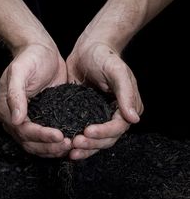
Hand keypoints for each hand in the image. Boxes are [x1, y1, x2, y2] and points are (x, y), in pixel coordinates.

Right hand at [0, 43, 71, 156]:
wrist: (43, 50)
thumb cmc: (30, 57)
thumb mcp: (20, 71)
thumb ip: (15, 94)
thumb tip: (15, 119)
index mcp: (4, 108)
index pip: (22, 130)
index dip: (40, 136)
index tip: (59, 136)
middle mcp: (13, 118)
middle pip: (29, 142)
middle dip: (48, 146)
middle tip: (68, 143)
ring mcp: (27, 119)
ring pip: (37, 144)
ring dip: (53, 149)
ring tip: (71, 145)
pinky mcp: (41, 117)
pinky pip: (46, 137)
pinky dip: (56, 143)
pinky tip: (70, 142)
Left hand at [66, 41, 142, 159]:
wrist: (89, 48)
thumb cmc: (105, 56)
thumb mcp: (116, 70)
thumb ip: (126, 93)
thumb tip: (134, 119)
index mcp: (128, 106)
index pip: (118, 127)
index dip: (103, 133)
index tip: (87, 132)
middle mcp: (115, 114)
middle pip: (107, 139)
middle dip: (92, 144)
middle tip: (75, 144)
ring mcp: (100, 116)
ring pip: (95, 140)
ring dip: (84, 148)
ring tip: (70, 151)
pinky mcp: (85, 114)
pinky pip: (82, 132)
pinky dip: (76, 140)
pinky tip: (65, 144)